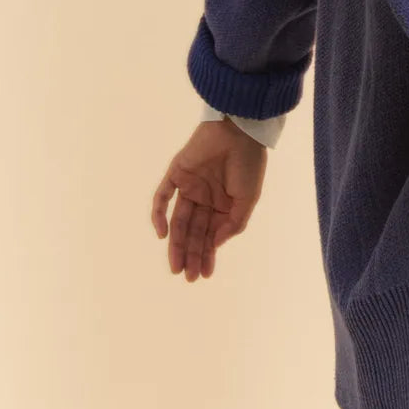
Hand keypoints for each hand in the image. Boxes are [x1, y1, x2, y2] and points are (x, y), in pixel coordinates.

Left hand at [151, 118, 267, 280]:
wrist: (240, 131)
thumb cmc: (249, 164)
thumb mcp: (248, 199)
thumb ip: (233, 224)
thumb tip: (215, 244)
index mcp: (223, 203)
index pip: (211, 234)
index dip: (208, 254)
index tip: (205, 275)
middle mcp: (204, 197)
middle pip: (194, 231)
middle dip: (192, 254)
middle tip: (188, 277)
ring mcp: (189, 186)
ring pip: (178, 220)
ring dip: (176, 243)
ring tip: (177, 266)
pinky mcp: (176, 173)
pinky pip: (162, 197)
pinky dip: (159, 215)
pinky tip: (162, 234)